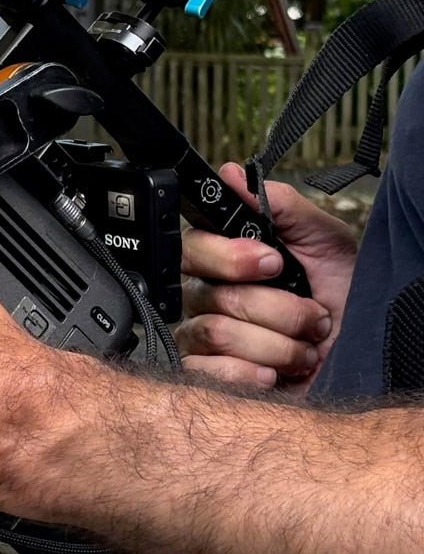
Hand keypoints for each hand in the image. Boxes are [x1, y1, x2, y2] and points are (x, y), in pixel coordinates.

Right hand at [175, 163, 357, 392]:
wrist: (363, 360)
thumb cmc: (346, 300)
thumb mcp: (324, 240)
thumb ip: (277, 203)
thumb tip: (231, 174)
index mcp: (224, 260)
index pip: (190, 246)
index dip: (228, 256)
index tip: (274, 262)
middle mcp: (206, 296)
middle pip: (205, 293)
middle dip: (270, 305)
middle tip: (309, 310)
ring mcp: (204, 339)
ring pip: (215, 332)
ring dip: (277, 343)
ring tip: (305, 346)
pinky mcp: (208, 379)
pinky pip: (207, 373)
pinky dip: (250, 373)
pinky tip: (275, 372)